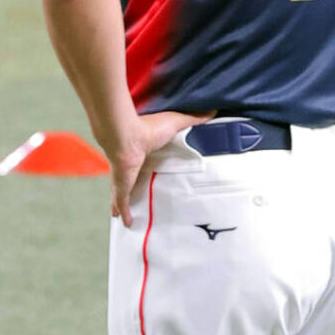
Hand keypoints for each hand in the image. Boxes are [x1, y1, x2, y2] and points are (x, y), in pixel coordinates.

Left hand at [101, 110, 214, 228]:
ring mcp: (124, 177)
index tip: (148, 173)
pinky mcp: (122, 186)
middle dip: (131, 188)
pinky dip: (124, 212)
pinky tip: (127, 223)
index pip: (143, 163)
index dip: (144, 168)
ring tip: (127, 215)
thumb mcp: (175, 122)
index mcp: (141, 152)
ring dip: (123, 203)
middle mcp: (130, 166)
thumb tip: (212, 110)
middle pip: (130, 180)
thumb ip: (193, 119)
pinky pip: (122, 202)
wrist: (127, 135)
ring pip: (122, 193)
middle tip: (138, 199)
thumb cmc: (148, 127)